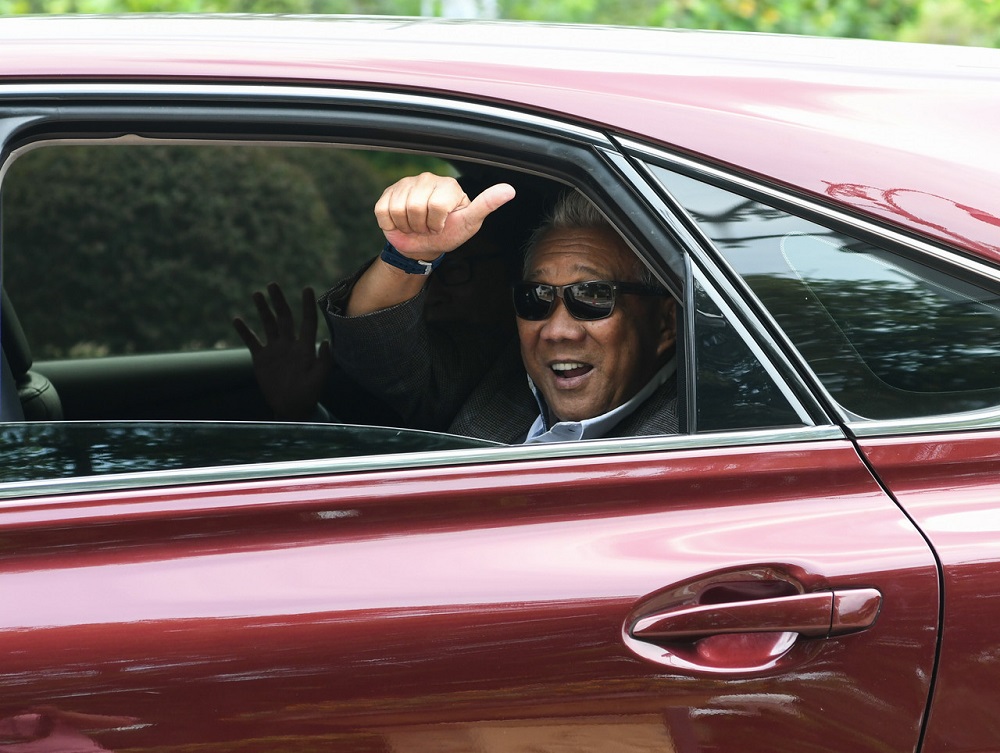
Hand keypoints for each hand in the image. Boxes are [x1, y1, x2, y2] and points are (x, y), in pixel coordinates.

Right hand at [233, 283, 331, 420]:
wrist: (291, 408)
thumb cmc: (309, 394)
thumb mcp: (318, 379)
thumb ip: (324, 361)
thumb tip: (327, 342)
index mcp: (305, 347)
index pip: (307, 321)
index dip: (307, 305)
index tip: (307, 288)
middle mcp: (290, 344)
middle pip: (284, 317)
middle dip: (279, 301)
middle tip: (272, 285)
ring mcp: (275, 350)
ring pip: (268, 325)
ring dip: (263, 310)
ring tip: (257, 294)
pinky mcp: (261, 358)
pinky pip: (251, 341)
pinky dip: (244, 331)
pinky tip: (237, 320)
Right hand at [375, 172, 515, 259]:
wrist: (424, 245)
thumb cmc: (449, 233)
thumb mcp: (470, 222)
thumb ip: (486, 205)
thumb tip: (510, 190)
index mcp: (448, 185)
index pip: (436, 206)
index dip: (437, 224)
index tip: (442, 226)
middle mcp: (427, 179)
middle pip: (416, 208)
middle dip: (422, 226)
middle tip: (428, 227)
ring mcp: (406, 184)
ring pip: (398, 210)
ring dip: (407, 226)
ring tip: (416, 225)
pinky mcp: (388, 193)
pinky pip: (383, 211)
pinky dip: (391, 225)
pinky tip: (402, 222)